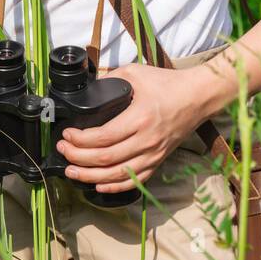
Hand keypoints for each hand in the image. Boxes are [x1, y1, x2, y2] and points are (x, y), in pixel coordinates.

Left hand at [55, 63, 208, 194]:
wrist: (198, 97)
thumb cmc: (168, 84)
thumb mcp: (136, 73)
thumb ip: (110, 79)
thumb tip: (89, 89)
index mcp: (140, 118)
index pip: (103, 137)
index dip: (80, 140)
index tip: (67, 135)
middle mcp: (147, 140)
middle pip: (106, 159)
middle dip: (78, 158)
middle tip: (62, 151)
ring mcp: (154, 154)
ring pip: (117, 175)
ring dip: (90, 176)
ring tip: (71, 171)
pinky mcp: (158, 161)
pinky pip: (135, 180)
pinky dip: (114, 186)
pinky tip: (98, 185)